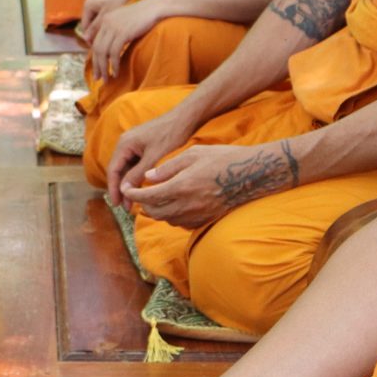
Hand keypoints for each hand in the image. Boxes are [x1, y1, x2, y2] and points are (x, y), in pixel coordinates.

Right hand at [77, 0, 134, 40]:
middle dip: (97, 34)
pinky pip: (103, 15)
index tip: (98, 47)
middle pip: (90, 23)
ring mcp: (98, 1)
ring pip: (97, 20)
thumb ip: (95, 27)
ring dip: (102, 28)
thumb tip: (85, 38)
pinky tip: (115, 28)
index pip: (85, 27)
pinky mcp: (106, 0)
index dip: (90, 38)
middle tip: (105, 44)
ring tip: (111, 38)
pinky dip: (107, 22)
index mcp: (87, 5)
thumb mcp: (106, 16)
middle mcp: (90, 2)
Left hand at [86, 0, 160, 80]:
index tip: (96, 69)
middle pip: (96, 48)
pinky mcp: (123, 33)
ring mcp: (113, 28)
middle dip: (96, 65)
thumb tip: (110, 48)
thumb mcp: (125, 21)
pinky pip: (114, 53)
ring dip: (104, 68)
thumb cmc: (143, 15)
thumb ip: (115, 31)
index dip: (94, 57)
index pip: (95, 42)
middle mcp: (106, 23)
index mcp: (105, 19)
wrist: (154, 6)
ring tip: (107, 79)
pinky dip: (114, 64)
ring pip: (103, 52)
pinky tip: (116, 72)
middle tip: (98, 78)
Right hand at [104, 111, 189, 201]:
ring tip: (135, 200)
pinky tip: (143, 187)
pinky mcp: (143, 145)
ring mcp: (134, 143)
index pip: (113, 170)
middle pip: (119, 170)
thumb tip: (125, 190)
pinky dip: (137, 176)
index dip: (114, 189)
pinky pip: (136, 163)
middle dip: (122, 189)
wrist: (185, 118)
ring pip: (127, 167)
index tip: (118, 204)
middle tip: (127, 207)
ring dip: (130, 183)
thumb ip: (137, 173)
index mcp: (125, 144)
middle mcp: (126, 143)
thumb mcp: (154, 157)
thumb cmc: (171, 134)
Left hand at [123, 142, 301, 230]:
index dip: (132, 193)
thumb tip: (148, 177)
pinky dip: (171, 216)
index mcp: (181, 186)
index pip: (147, 196)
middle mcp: (187, 205)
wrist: (252, 174)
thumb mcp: (193, 153)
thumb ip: (168, 167)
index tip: (124, 189)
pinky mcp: (205, 220)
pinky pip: (180, 223)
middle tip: (137, 193)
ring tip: (153, 199)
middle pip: (154, 212)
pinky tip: (173, 205)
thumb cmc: (223, 158)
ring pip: (166, 220)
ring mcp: (197, 215)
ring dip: (156, 211)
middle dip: (142, 204)